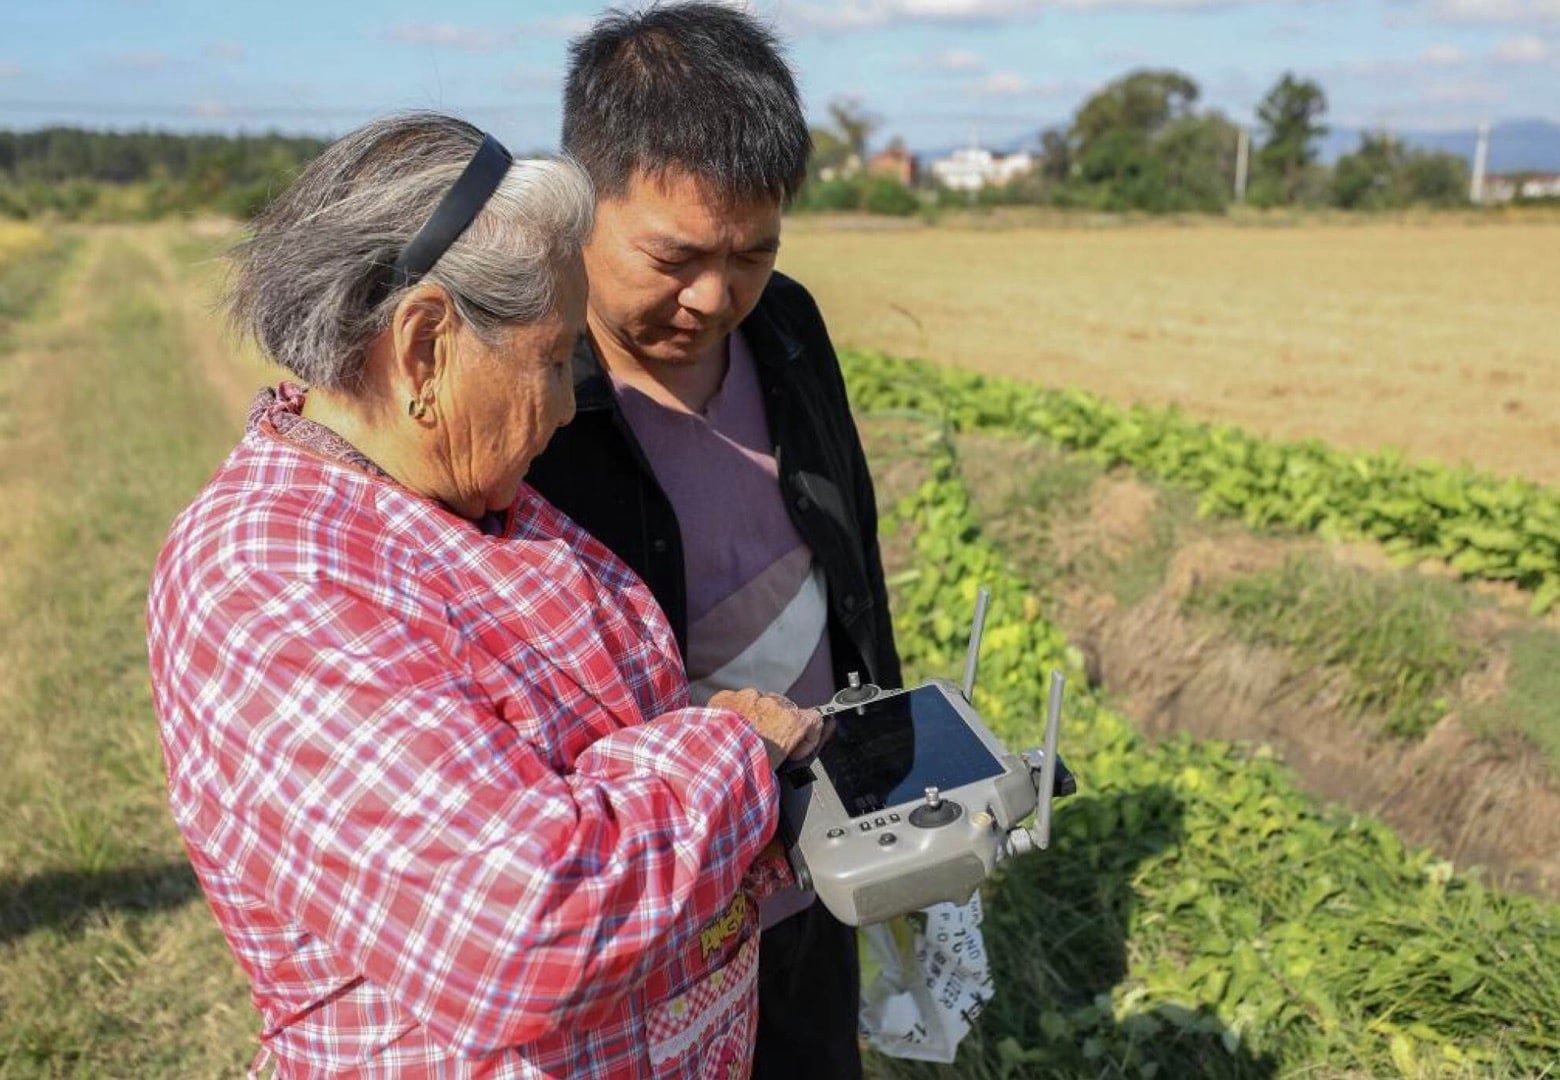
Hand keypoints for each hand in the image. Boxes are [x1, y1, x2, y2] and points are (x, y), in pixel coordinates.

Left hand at [709, 688, 827, 770]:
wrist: (707, 760)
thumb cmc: (743, 768)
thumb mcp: (777, 768)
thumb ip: (791, 755)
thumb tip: (794, 756)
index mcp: (789, 722)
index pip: (814, 718)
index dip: (807, 738)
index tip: (795, 752)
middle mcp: (771, 704)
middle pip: (785, 711)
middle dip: (779, 727)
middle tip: (766, 750)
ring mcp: (747, 697)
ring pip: (759, 703)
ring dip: (756, 718)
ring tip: (742, 741)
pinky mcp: (726, 696)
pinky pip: (736, 700)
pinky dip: (734, 713)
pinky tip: (727, 732)